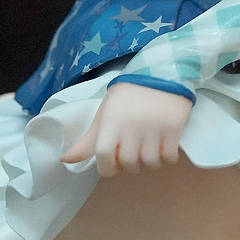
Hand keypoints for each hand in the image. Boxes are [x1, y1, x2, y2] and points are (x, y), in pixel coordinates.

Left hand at [61, 83, 191, 176]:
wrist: (162, 72)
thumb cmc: (129, 96)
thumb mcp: (106, 113)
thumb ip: (89, 139)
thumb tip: (65, 160)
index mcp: (111, 120)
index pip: (103, 156)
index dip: (107, 168)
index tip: (113, 166)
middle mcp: (131, 125)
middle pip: (128, 162)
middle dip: (130, 166)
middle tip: (134, 156)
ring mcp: (154, 126)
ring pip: (150, 162)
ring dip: (150, 163)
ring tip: (150, 151)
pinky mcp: (174, 126)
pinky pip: (169, 156)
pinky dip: (167, 157)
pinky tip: (164, 146)